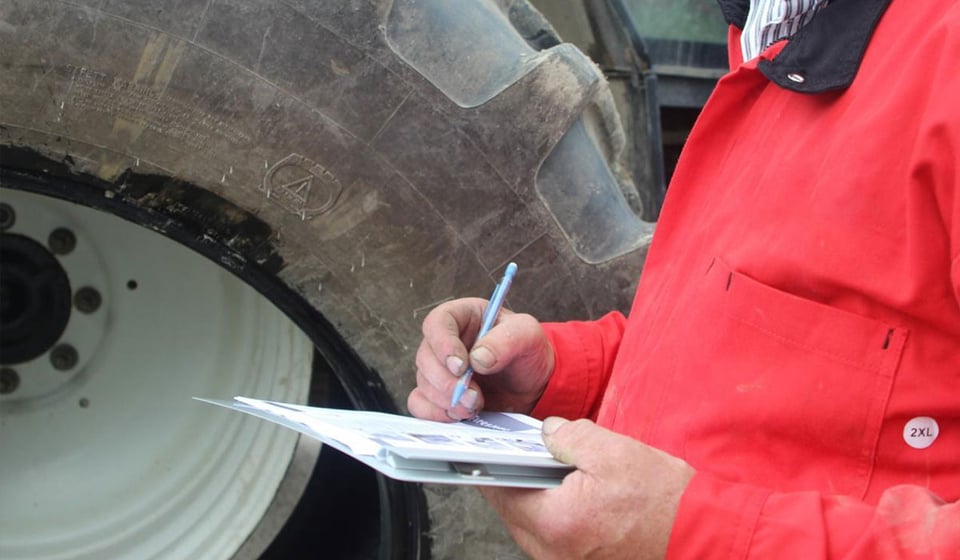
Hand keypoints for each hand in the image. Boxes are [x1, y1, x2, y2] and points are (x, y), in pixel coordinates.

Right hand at [407, 297, 553, 420]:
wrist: (534, 386)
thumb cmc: (528, 352)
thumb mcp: (528, 336)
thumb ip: (506, 340)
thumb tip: (478, 358)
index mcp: (462, 317)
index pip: (437, 323)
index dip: (443, 344)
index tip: (461, 366)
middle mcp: (445, 342)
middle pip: (426, 357)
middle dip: (447, 382)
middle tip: (473, 396)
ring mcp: (439, 369)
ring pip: (424, 383)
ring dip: (447, 400)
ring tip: (475, 406)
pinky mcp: (438, 395)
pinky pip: (420, 404)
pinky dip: (436, 413)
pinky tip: (459, 415)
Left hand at [481, 418, 694, 559]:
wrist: (701, 535)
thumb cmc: (664, 502)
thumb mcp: (613, 451)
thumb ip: (569, 436)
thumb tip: (547, 431)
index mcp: (554, 522)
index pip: (501, 491)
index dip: (494, 463)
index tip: (488, 447)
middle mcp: (553, 552)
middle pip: (512, 511)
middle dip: (515, 480)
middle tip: (524, 453)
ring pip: (531, 526)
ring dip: (535, 498)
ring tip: (552, 471)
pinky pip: (552, 538)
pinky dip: (554, 514)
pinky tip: (570, 494)